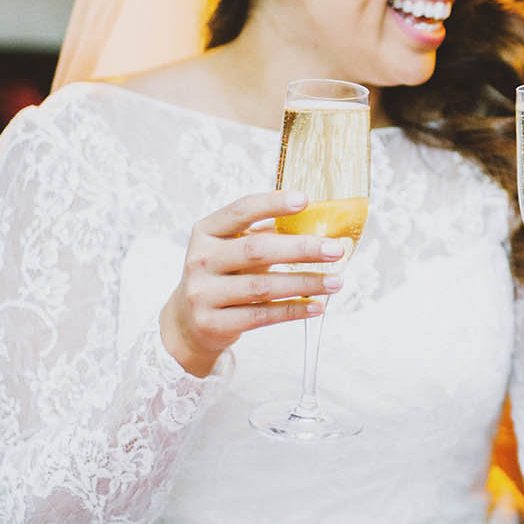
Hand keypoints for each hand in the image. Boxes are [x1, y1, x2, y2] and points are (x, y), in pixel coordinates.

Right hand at [160, 190, 346, 376]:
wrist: (187, 321)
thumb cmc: (224, 275)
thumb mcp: (234, 248)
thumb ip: (267, 235)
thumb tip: (319, 226)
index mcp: (206, 232)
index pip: (241, 211)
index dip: (272, 204)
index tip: (305, 201)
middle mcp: (200, 260)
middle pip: (256, 250)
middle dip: (301, 248)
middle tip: (336, 249)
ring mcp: (203, 293)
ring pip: (263, 287)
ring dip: (305, 283)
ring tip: (336, 281)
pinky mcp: (212, 323)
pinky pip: (261, 316)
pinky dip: (293, 310)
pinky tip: (317, 306)